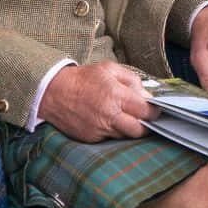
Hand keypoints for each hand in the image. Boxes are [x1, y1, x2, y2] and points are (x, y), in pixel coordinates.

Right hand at [38, 62, 158, 142]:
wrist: (53, 92)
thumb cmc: (83, 78)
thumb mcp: (109, 69)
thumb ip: (132, 80)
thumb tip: (147, 96)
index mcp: (116, 95)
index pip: (146, 111)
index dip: (154, 111)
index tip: (155, 109)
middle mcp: (109, 114)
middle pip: (139, 130)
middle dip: (146, 125)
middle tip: (144, 118)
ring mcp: (99, 129)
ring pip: (125, 136)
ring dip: (128, 128)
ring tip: (123, 116)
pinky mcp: (91, 138)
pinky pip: (110, 138)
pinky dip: (113, 131)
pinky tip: (107, 120)